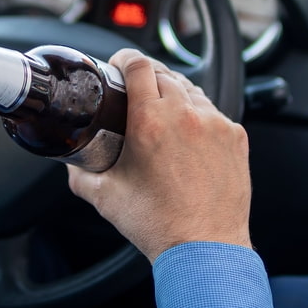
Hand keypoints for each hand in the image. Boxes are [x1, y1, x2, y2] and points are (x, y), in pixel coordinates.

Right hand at [67, 49, 251, 262]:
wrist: (205, 248)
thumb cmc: (159, 225)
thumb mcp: (105, 197)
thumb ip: (80, 174)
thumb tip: (71, 163)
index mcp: (150, 122)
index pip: (139, 65)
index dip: (124, 59)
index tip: (119, 65)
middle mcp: (186, 116)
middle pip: (164, 74)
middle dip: (147, 78)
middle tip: (135, 93)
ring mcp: (215, 125)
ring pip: (192, 91)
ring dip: (175, 95)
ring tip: (163, 117)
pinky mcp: (235, 138)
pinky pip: (214, 113)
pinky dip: (199, 117)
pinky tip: (188, 137)